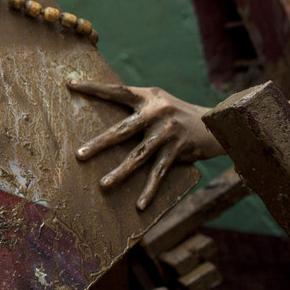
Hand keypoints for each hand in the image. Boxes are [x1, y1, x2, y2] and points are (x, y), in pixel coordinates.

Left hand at [66, 80, 222, 210]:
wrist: (218, 123)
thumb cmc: (179, 113)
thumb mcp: (159, 101)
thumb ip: (137, 106)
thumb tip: (105, 118)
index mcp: (148, 97)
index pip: (117, 91)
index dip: (94, 87)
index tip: (71, 84)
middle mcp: (156, 112)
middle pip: (121, 130)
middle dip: (99, 144)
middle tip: (79, 155)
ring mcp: (167, 132)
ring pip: (138, 156)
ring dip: (120, 172)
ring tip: (103, 185)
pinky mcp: (178, 150)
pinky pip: (159, 173)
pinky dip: (150, 191)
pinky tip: (139, 205)